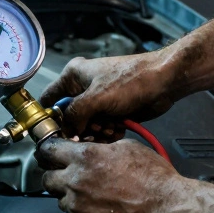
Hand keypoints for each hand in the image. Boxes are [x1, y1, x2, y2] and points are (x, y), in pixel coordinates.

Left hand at [37, 137, 183, 212]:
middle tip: (72, 178)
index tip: (51, 154)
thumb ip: (100, 150)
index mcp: (85, 158)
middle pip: (48, 179)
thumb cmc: (154, 179)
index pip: (49, 150)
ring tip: (96, 199)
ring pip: (62, 201)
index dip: (50, 151)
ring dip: (73, 198)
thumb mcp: (128, 148)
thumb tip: (90, 151)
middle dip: (57, 176)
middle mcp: (75, 182)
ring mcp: (77, 209)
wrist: (167, 212)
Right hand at [39, 52, 179, 139]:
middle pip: (68, 119)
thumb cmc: (132, 80)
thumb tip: (66, 132)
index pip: (49, 100)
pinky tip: (118, 128)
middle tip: (92, 132)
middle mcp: (83, 89)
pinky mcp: (111, 113)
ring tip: (110, 127)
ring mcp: (98, 102)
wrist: (164, 82)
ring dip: (96, 133)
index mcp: (73, 77)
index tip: (54, 135)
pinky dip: (108, 133)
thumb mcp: (96, 97)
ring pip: (86, 128)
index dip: (49, 118)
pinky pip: (101, 130)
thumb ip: (74, 114)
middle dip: (80, 130)